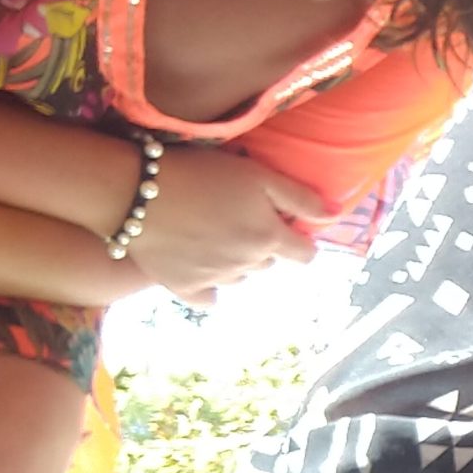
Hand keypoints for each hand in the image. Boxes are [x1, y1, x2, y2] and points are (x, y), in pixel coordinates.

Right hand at [118, 142, 327, 294]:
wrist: (136, 191)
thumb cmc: (201, 175)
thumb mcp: (258, 175)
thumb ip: (300, 198)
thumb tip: (336, 215)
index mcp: (269, 239)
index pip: (304, 255)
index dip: (299, 241)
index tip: (284, 227)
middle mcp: (247, 265)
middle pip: (268, 263)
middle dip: (262, 246)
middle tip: (237, 219)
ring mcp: (215, 279)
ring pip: (239, 277)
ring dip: (235, 262)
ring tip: (212, 234)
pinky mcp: (182, 287)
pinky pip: (207, 298)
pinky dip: (208, 288)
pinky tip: (199, 269)